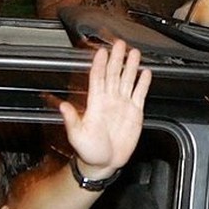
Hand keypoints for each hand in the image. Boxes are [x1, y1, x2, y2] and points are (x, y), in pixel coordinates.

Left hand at [60, 40, 151, 179]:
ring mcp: (122, 105)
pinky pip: (139, 94)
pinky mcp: (134, 113)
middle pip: (114, 74)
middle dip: (117, 58)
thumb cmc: (89, 151)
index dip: (100, 65)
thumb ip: (72, 120)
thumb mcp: (77, 136)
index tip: (102, 52)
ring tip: (134, 53)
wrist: (104, 164)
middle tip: (120, 44)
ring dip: (131, 66)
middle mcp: (109, 101)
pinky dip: (143, 83)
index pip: (98, 78)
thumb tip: (63, 106)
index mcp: (95, 104)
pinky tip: (145, 73)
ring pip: (127, 80)